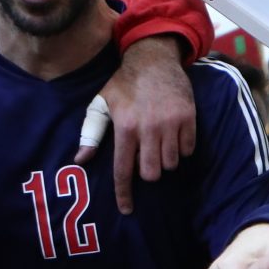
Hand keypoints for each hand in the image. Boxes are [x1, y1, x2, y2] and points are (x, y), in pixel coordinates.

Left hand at [73, 36, 197, 214]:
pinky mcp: (188, 118)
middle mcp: (148, 128)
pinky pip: (188, 150)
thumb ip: (91, 133)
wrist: (153, 58)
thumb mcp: (101, 104)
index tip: (126, 210)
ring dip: (165, 160)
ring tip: (159, 143)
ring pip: (171, 163)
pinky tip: (173, 135)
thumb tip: (80, 160)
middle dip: (149, 172)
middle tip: (146, 158)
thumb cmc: (124, 84)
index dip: (124, 194)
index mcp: (125, 127)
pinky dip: (181, 148)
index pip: (124, 170)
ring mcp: (171, 123)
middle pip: (152, 173)